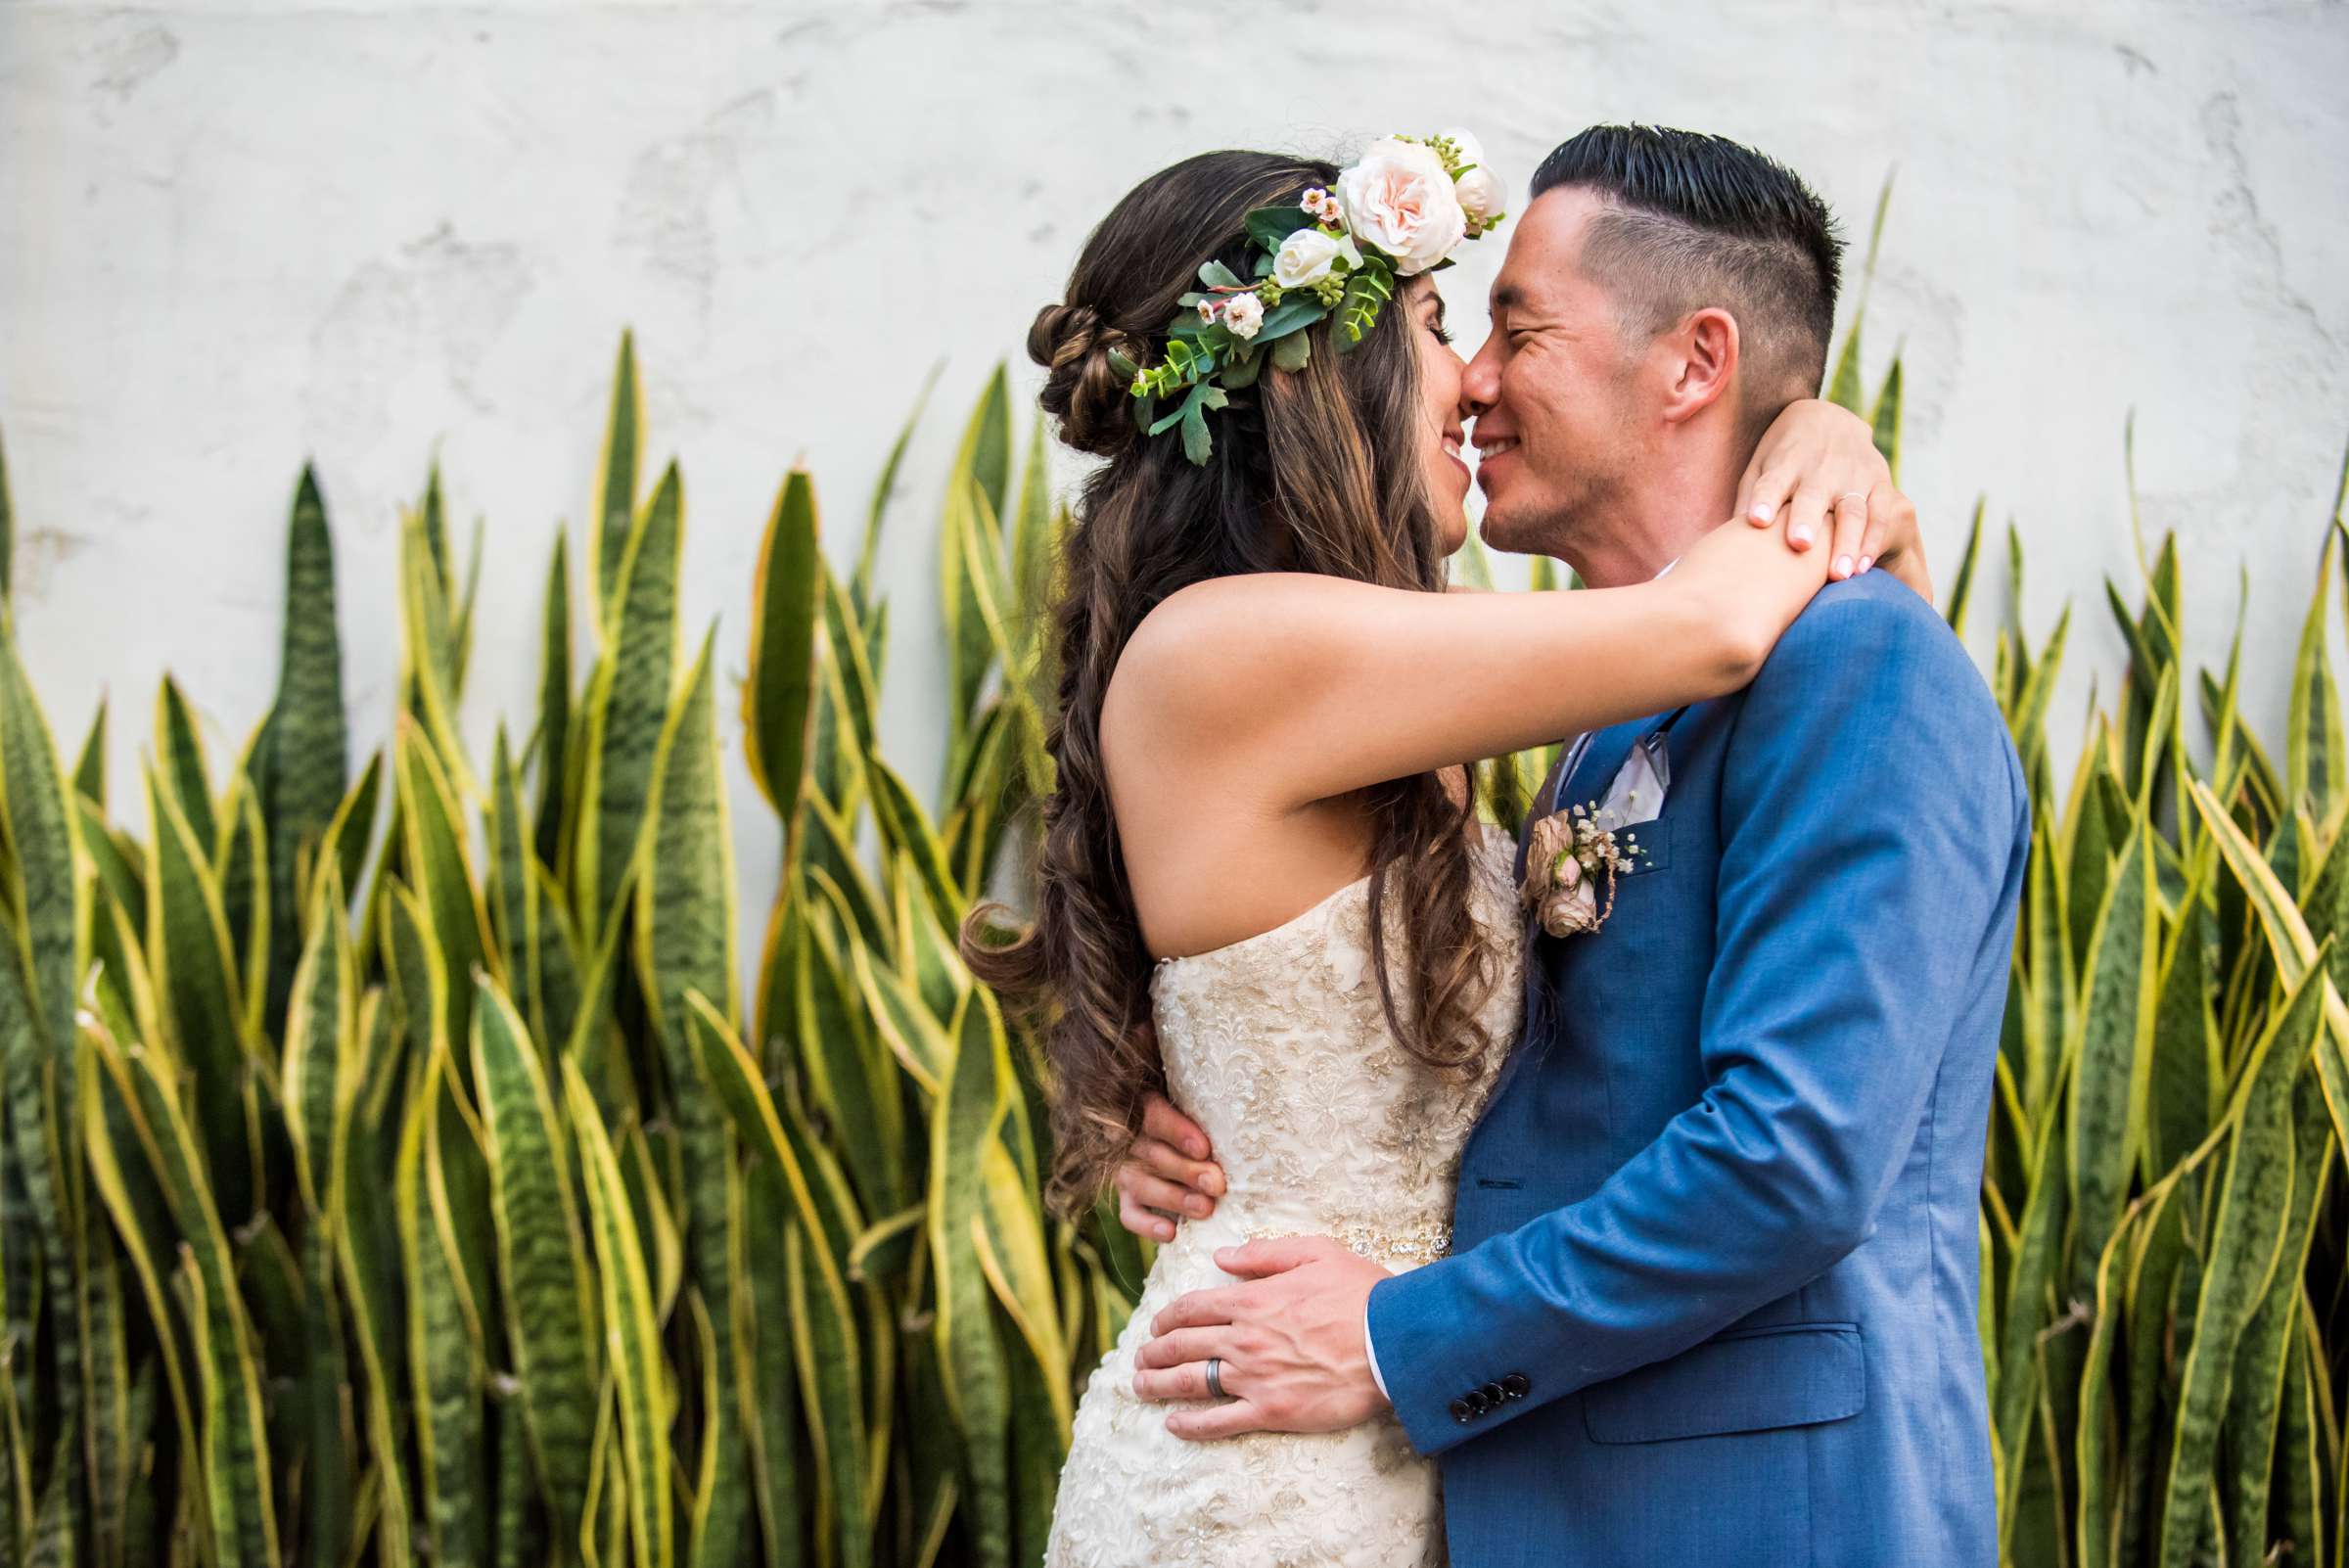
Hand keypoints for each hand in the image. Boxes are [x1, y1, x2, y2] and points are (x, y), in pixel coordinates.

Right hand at [1115, 1094, 1224, 1243]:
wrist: (1175, 1141)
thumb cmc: (1200, 1121)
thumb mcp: (1199, 1109)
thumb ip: (1209, 1115)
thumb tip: (1239, 1129)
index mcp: (1147, 1109)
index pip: (1155, 1117)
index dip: (1178, 1132)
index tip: (1204, 1148)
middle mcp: (1132, 1141)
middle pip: (1154, 1155)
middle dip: (1187, 1172)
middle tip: (1216, 1185)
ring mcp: (1127, 1172)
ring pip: (1143, 1186)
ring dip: (1174, 1198)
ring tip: (1204, 1209)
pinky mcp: (1128, 1200)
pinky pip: (1130, 1216)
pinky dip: (1147, 1226)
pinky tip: (1170, 1233)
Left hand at [1132, 1236, 1390, 1438]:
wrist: (1394, 1342)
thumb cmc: (1360, 1293)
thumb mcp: (1314, 1252)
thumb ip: (1263, 1254)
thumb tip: (1222, 1257)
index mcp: (1251, 1301)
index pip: (1192, 1308)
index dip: (1168, 1317)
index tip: (1156, 1325)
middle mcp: (1243, 1340)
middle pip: (1182, 1345)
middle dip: (1153, 1351)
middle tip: (1139, 1358)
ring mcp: (1254, 1378)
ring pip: (1190, 1382)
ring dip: (1158, 1384)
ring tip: (1139, 1387)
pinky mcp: (1272, 1411)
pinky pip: (1220, 1421)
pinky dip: (1191, 1424)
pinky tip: (1174, 1424)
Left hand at [1733, 400, 1903, 581]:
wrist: (1832, 419)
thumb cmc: (1785, 456)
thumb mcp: (1761, 465)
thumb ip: (1749, 498)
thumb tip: (1729, 538)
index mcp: (1785, 463)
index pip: (1772, 481)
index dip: (1765, 499)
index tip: (1758, 520)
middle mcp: (1820, 469)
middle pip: (1813, 495)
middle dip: (1807, 518)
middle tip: (1800, 544)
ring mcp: (1853, 475)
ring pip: (1852, 511)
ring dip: (1847, 542)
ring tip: (1839, 574)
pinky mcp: (1878, 482)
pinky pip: (1879, 514)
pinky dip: (1873, 540)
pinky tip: (1862, 567)